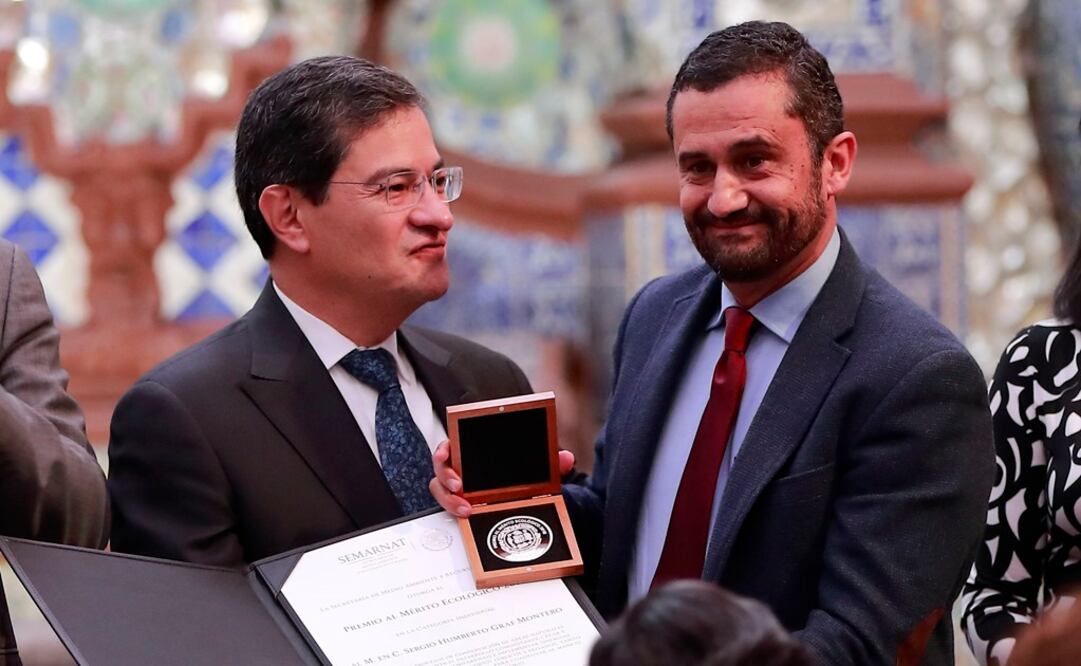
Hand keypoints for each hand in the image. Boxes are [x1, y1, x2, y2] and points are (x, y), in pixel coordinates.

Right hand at [429, 441, 575, 517]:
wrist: (525, 494)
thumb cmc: (521, 475)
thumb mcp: (536, 466)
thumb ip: (550, 461)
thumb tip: (565, 458)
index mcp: (473, 451)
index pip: (451, 444)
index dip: (444, 447)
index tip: (448, 451)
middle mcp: (462, 467)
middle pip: (441, 469)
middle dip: (446, 476)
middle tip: (458, 486)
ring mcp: (459, 487)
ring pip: (441, 490)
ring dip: (449, 499)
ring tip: (465, 508)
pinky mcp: (460, 504)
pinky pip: (449, 506)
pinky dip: (454, 510)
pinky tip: (466, 514)